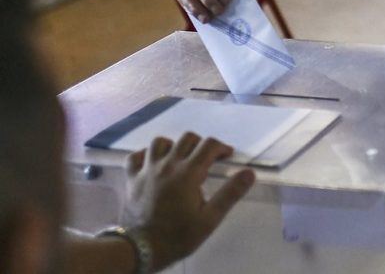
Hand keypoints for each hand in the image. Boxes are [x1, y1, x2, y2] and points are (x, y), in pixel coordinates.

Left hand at [123, 133, 255, 270]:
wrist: (143, 248)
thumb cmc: (180, 235)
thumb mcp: (211, 218)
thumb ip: (230, 193)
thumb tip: (249, 173)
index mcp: (188, 173)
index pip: (209, 145)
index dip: (221, 147)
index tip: (227, 156)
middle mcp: (168, 165)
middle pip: (187, 139)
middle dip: (201, 144)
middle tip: (207, 160)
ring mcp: (147, 170)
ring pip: (160, 143)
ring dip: (173, 146)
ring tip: (180, 158)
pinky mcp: (132, 178)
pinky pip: (135, 157)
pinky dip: (145, 155)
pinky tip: (152, 163)